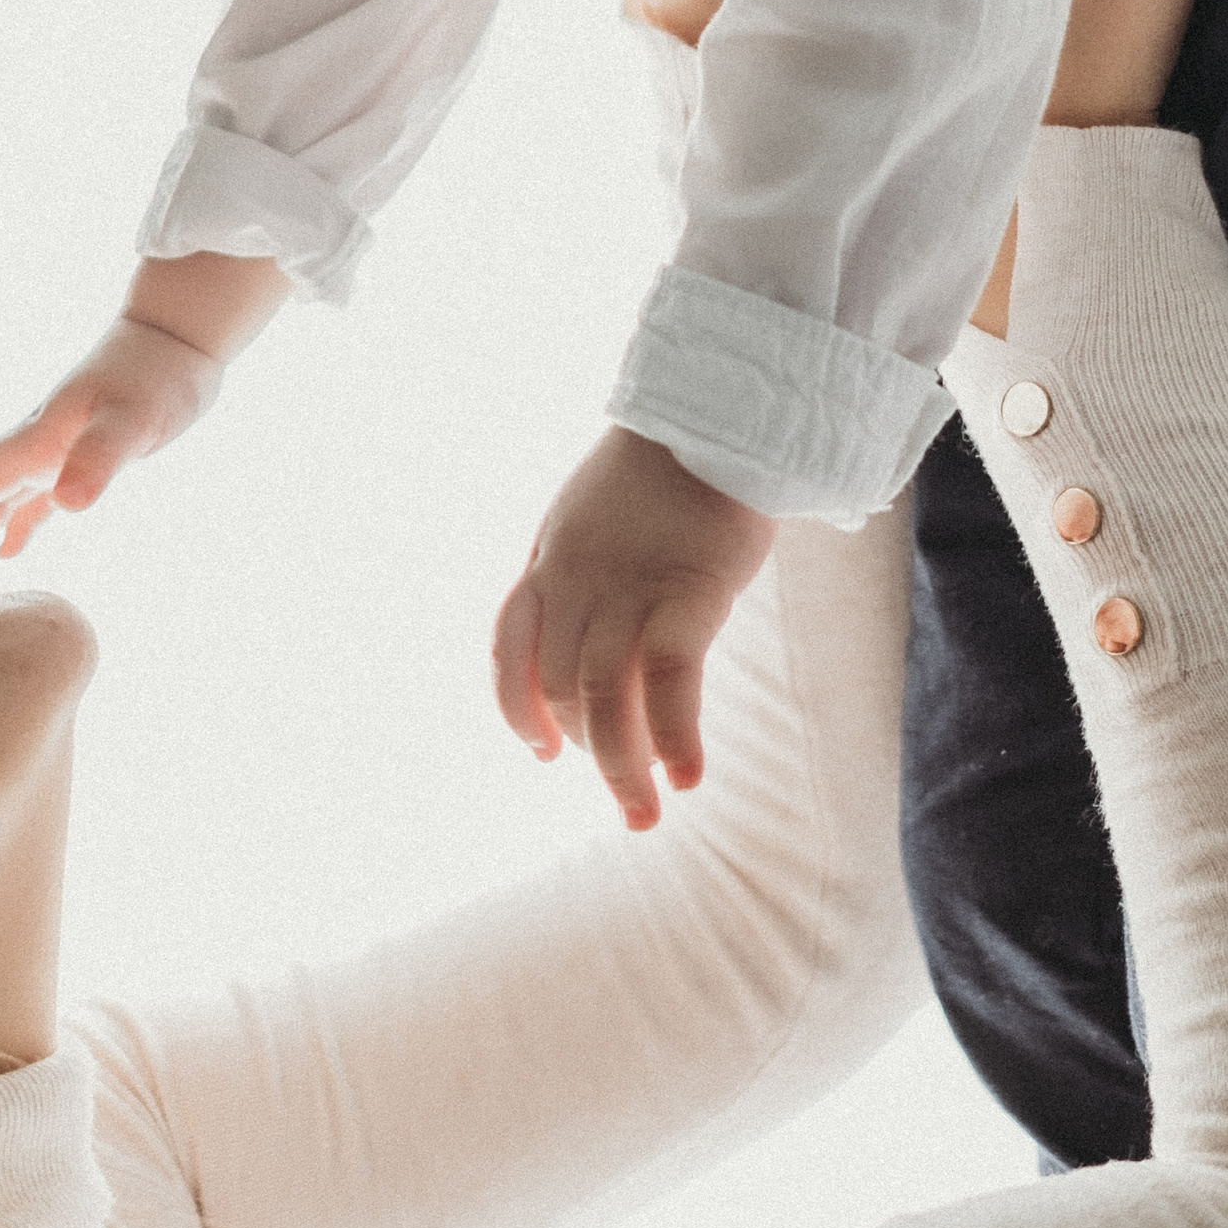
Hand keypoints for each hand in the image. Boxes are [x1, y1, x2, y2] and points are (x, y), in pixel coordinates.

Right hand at [0, 319, 224, 564]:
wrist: (177, 338)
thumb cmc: (155, 376)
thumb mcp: (133, 419)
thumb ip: (98, 457)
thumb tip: (67, 504)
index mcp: (37, 439)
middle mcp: (36, 445)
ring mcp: (55, 449)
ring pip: (1, 498)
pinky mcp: (79, 454)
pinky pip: (33, 498)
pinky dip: (15, 525)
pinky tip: (9, 550)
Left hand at [492, 426, 775, 831]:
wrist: (719, 413)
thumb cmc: (672, 466)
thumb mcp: (597, 512)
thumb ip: (584, 567)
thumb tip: (592, 626)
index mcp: (551, 559)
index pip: (508, 646)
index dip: (516, 707)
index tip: (543, 750)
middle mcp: (577, 581)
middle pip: (562, 688)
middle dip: (588, 753)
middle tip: (625, 802)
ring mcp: (628, 590)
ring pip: (606, 701)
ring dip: (623, 769)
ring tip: (644, 815)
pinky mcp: (687, 595)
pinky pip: (669, 683)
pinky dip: (674, 737)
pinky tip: (688, 775)